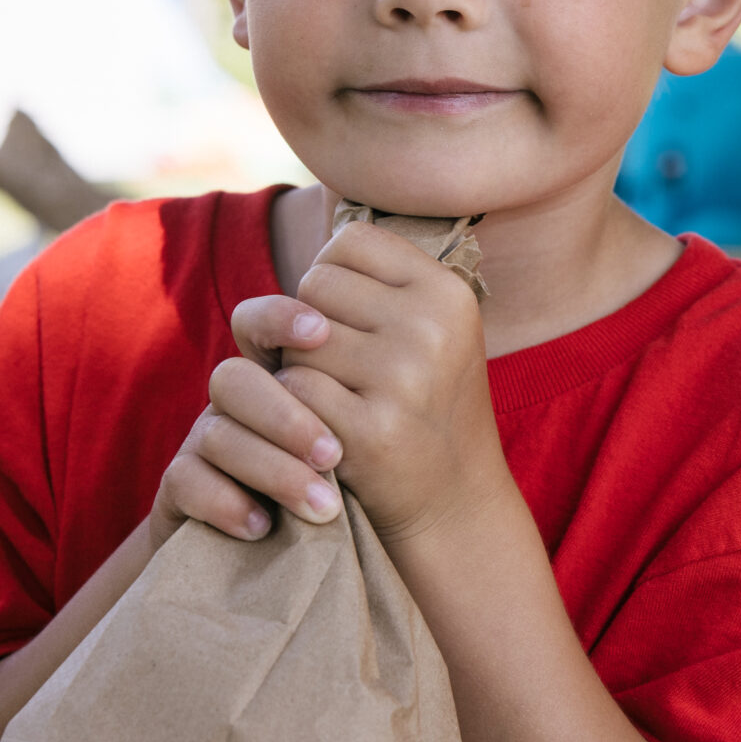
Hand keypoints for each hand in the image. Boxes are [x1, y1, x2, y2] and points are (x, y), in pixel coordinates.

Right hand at [145, 296, 346, 550]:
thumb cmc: (347, 481)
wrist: (302, 549)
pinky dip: (224, 503)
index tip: (322, 333)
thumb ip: (371, 388)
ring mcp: (203, 443)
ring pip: (217, 434)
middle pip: (234, 379)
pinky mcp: (179, 489)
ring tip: (324, 508)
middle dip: (285, 417)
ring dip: (271, 471)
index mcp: (274, 374)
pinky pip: (185, 480)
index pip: (259, 323)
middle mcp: (234, 402)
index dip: (280, 320)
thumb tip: (412, 355)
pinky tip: (263, 527)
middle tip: (335, 455)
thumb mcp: (363, 431)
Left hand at [275, 218, 506, 549]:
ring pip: (297, 340)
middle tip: (341, 365)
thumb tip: (285, 291)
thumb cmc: (423, 403)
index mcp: (448, 292)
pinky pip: (294, 390)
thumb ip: (367, 286)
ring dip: (299, 368)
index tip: (349, 318)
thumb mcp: (424, 331)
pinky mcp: (372, 431)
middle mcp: (432, 328)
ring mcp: (404, 379)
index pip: (349, 241)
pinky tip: (323, 426)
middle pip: (315, 286)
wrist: (455, 500)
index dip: (332, 277)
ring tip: (337, 396)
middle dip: (310, 323)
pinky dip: (294, 409)